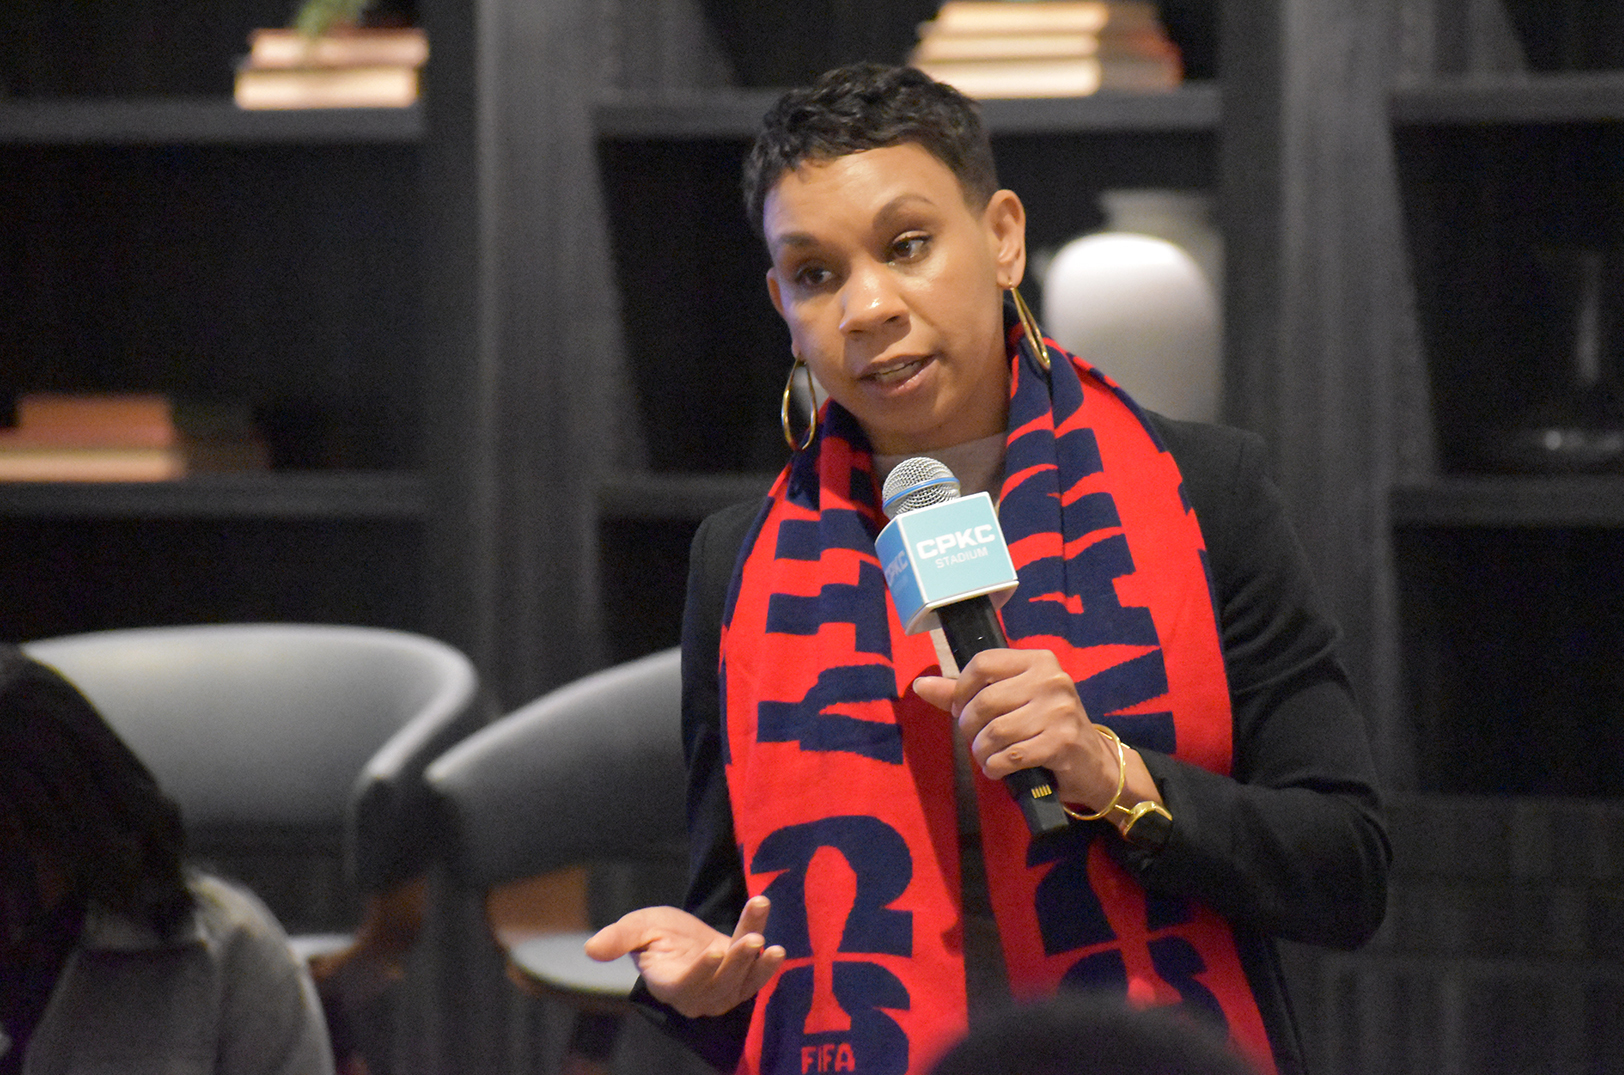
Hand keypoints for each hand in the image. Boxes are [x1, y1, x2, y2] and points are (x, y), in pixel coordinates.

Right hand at [583, 895, 784, 1017]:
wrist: (681, 933)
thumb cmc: (655, 933)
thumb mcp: (636, 928)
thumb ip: (618, 939)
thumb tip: (590, 948)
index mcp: (668, 985)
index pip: (686, 986)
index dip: (701, 971)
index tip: (715, 949)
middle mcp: (697, 996)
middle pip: (720, 986)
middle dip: (737, 963)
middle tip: (751, 938)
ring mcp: (723, 991)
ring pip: (742, 981)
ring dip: (757, 961)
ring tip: (767, 939)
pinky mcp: (742, 979)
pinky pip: (756, 972)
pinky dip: (767, 961)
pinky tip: (777, 944)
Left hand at [913, 647, 1118, 808]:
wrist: (1094, 763)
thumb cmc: (1046, 728)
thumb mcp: (1012, 702)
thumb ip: (965, 693)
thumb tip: (921, 684)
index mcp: (1038, 660)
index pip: (982, 663)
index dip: (961, 689)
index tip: (961, 710)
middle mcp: (1052, 679)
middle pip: (984, 700)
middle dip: (969, 727)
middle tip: (976, 740)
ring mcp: (1060, 710)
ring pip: (995, 731)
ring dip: (982, 752)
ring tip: (987, 757)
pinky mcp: (1062, 742)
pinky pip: (1010, 756)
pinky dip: (995, 767)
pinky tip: (999, 769)